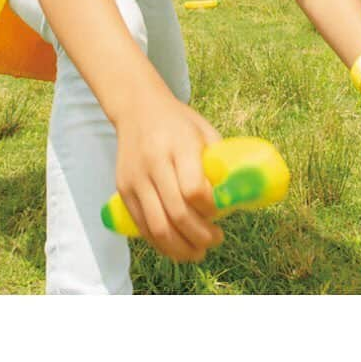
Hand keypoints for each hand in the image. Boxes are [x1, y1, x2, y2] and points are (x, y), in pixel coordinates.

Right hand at [113, 91, 224, 260]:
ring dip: (180, 248)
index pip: (194, 189)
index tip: (221, 212)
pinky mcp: (123, 189)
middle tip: (216, 240)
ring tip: (198, 252)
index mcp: (178, 145)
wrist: (137, 108)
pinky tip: (176, 248)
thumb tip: (237, 195)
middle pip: (177, 212)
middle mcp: (154, 162)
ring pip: (157, 226)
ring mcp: (135, 178)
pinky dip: (160, 243)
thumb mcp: (203, 130)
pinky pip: (142, 226)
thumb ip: (218, 160)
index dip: (211, 208)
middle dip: (200, 236)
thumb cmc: (178, 121)